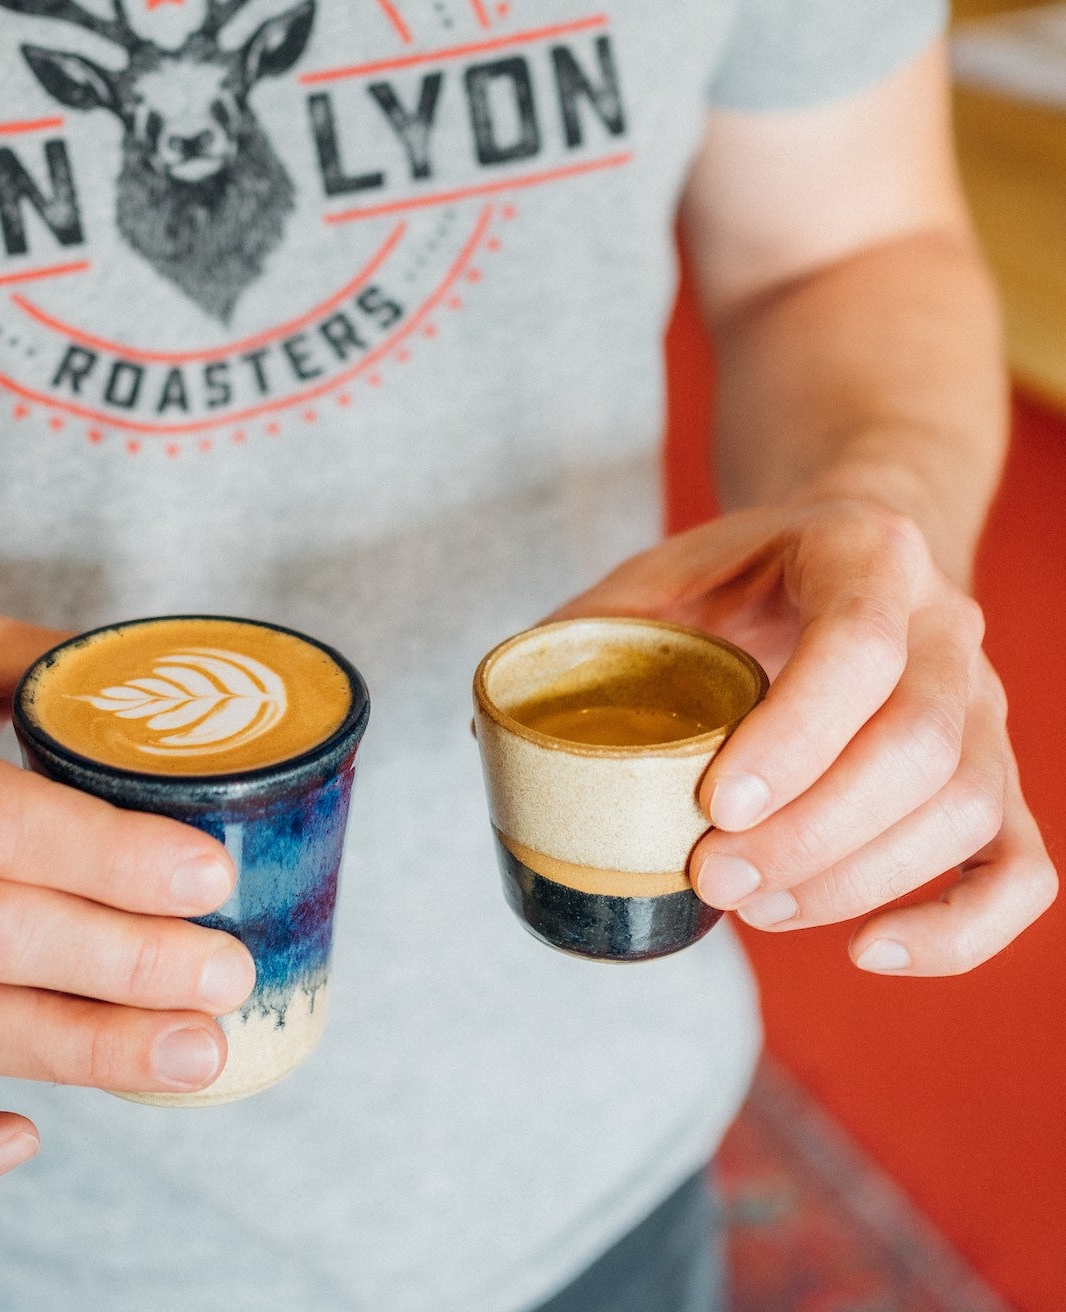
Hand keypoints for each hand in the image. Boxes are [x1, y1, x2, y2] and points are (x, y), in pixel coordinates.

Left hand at [550, 500, 1056, 973]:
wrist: (850, 551)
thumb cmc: (744, 573)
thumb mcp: (662, 569)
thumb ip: (590, 631)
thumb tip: (490, 725)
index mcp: (867, 555)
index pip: (859, 647)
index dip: (794, 735)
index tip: (712, 805)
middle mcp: (949, 630)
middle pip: (919, 746)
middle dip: (810, 831)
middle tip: (709, 875)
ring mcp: (985, 709)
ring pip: (964, 810)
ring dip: (853, 879)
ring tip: (749, 905)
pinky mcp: (996, 779)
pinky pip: (1019, 870)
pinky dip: (959, 929)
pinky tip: (869, 952)